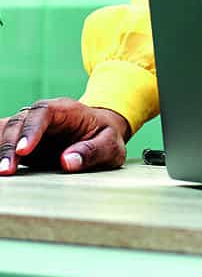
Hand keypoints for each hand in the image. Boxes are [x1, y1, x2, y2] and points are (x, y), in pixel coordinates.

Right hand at [0, 98, 130, 175]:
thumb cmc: (106, 136)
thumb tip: (67, 161)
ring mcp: (30, 127)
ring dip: (0, 150)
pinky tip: (0, 165)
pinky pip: (4, 141)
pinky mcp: (22, 140)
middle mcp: (44, 115)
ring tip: (2, 172)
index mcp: (66, 110)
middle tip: (7, 170)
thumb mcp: (111, 145)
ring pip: (6, 131)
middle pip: (18, 122)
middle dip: (9, 146)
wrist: (101, 133)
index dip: (31, 130)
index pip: (43, 112)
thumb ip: (93, 151)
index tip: (24, 151)